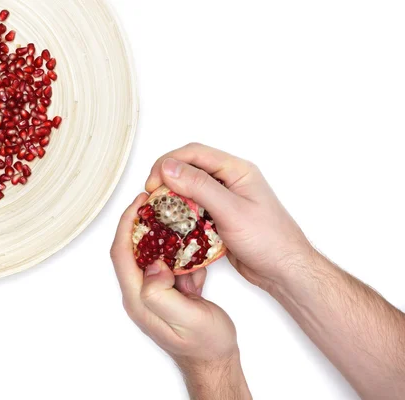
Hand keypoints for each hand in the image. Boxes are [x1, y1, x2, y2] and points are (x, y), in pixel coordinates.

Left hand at [110, 194, 238, 365]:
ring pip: (149, 254)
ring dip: (160, 236)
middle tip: (154, 202)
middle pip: (130, 250)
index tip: (139, 203)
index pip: (121, 254)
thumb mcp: (185, 319)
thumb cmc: (203, 344)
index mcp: (138, 299)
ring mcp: (153, 293)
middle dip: (140, 223)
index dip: (127, 224)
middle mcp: (140, 294)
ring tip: (174, 218)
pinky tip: (192, 253)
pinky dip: (178, 254)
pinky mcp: (166, 292)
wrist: (215, 361)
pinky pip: (167, 264)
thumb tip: (153, 264)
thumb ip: (162, 293)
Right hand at [145, 143, 312, 290]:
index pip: (195, 154)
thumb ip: (200, 187)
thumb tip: (169, 168)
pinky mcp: (219, 218)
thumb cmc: (269, 240)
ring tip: (158, 211)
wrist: (284, 270)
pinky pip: (193, 210)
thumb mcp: (231, 211)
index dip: (169, 163)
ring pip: (190, 190)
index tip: (153, 182)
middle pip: (190, 169)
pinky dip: (180, 215)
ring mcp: (224, 200)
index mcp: (237, 170)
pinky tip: (171, 225)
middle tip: (151, 196)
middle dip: (167, 179)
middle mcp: (229, 181)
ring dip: (172, 198)